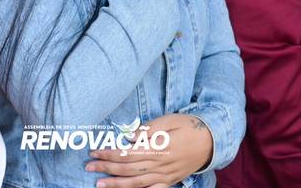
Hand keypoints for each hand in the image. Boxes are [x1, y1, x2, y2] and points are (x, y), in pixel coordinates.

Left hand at [86, 114, 212, 187]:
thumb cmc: (189, 126)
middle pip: (127, 169)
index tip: (94, 152)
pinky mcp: (169, 181)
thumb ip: (149, 129)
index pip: (126, 153)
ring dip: (116, 184)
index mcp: (156, 148)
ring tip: (99, 184)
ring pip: (136, 183)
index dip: (108, 153)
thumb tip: (129, 136)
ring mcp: (164, 176)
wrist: (212, 141)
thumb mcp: (169, 120)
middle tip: (89, 167)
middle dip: (106, 168)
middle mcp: (159, 164)